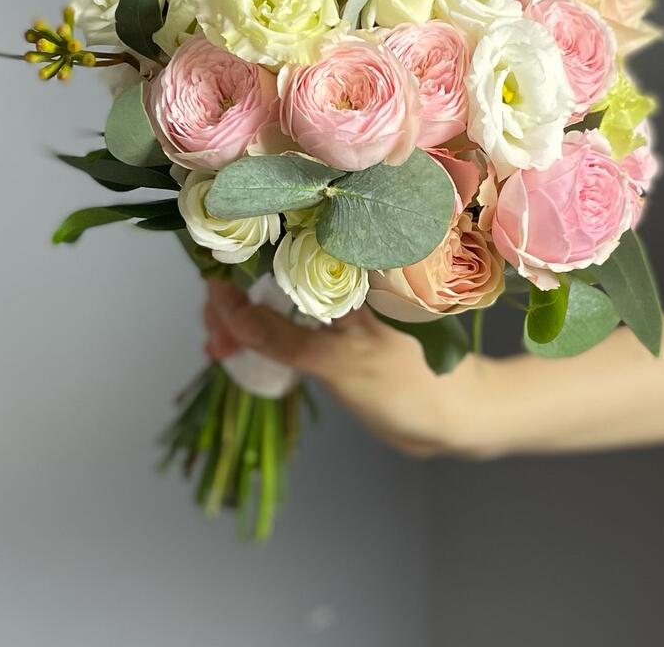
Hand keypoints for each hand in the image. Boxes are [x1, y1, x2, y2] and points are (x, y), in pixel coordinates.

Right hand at [203, 279, 481, 457]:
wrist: (451, 421)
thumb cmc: (411, 388)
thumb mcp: (341, 363)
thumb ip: (284, 336)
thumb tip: (232, 305)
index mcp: (356, 263)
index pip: (287, 243)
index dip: (244, 259)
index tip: (213, 287)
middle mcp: (346, 270)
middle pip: (272, 267)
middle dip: (234, 295)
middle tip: (212, 330)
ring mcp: (338, 297)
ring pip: (273, 294)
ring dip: (240, 317)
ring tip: (217, 343)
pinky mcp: (333, 325)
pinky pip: (284, 322)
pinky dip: (257, 335)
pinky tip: (231, 348)